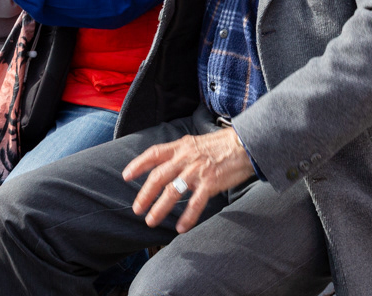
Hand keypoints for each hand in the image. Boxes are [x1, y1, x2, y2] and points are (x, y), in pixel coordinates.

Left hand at [122, 129, 253, 232]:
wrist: (245, 144)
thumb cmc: (221, 145)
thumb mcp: (195, 142)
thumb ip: (180, 152)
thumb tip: (165, 164)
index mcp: (181, 146)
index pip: (153, 153)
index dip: (138, 164)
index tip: (126, 176)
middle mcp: (185, 158)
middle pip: (158, 177)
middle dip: (144, 194)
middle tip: (137, 209)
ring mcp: (197, 170)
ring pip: (172, 191)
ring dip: (159, 208)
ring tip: (151, 221)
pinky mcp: (210, 182)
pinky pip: (195, 203)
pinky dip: (187, 217)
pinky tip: (181, 228)